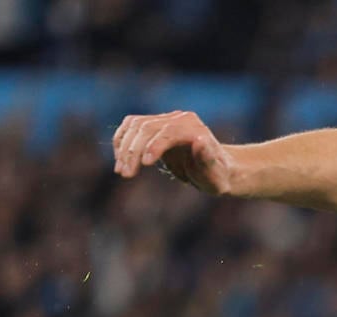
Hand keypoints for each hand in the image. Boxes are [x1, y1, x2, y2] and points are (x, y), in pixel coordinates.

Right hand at [112, 110, 236, 194]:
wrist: (215, 170)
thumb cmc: (216, 176)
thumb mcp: (216, 174)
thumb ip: (208, 158)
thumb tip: (200, 140)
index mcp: (194, 128)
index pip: (167, 131)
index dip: (153, 146)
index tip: (144, 164)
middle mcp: (178, 119)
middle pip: (147, 127)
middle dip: (133, 150)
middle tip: (126, 174)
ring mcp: (165, 120)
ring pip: (135, 126)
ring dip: (124, 147)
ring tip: (121, 171)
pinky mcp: (155, 126)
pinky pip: (132, 127)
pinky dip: (122, 141)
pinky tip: (120, 159)